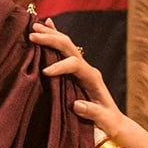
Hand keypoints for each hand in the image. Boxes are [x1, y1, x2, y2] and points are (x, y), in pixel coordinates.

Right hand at [28, 20, 144, 147]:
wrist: (115, 122)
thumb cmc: (109, 123)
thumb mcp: (104, 121)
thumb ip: (92, 113)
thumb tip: (77, 105)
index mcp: (93, 78)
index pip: (75, 65)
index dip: (60, 66)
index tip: (45, 73)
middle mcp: (87, 69)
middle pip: (69, 47)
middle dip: (51, 40)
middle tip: (33, 35)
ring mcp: (82, 68)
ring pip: (66, 45)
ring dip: (51, 34)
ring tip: (34, 26)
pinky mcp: (76, 71)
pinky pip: (65, 51)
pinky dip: (56, 36)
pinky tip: (48, 24)